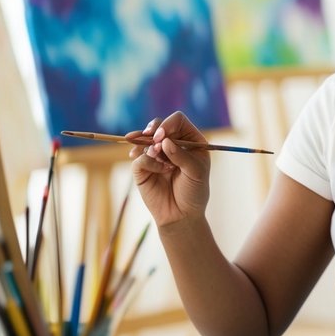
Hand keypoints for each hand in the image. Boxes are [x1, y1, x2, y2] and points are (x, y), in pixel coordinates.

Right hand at [127, 112, 210, 227]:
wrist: (181, 215)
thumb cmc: (194, 192)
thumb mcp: (195, 172)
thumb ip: (181, 155)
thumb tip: (164, 141)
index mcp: (190, 141)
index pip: (177, 121)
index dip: (169, 124)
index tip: (163, 135)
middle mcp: (172, 144)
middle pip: (158, 125)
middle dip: (154, 129)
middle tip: (153, 138)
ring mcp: (156, 154)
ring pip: (145, 139)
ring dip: (150, 146)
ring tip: (157, 157)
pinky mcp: (143, 167)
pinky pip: (139, 157)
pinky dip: (146, 161)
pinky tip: (157, 170)